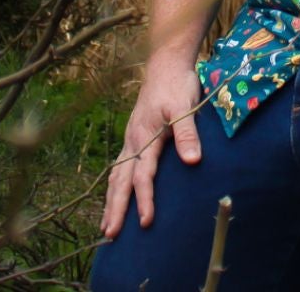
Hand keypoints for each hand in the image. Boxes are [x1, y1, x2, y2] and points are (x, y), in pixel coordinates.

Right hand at [101, 64, 204, 238]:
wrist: (165, 64)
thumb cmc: (177, 85)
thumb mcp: (185, 107)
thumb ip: (188, 134)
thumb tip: (192, 162)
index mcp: (145, 136)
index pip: (143, 175)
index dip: (144, 199)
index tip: (145, 222)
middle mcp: (132, 140)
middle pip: (121, 181)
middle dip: (116, 208)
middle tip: (110, 234)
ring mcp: (130, 139)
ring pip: (116, 175)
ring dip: (111, 201)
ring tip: (107, 226)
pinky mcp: (132, 137)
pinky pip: (118, 167)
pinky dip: (114, 186)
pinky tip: (113, 197)